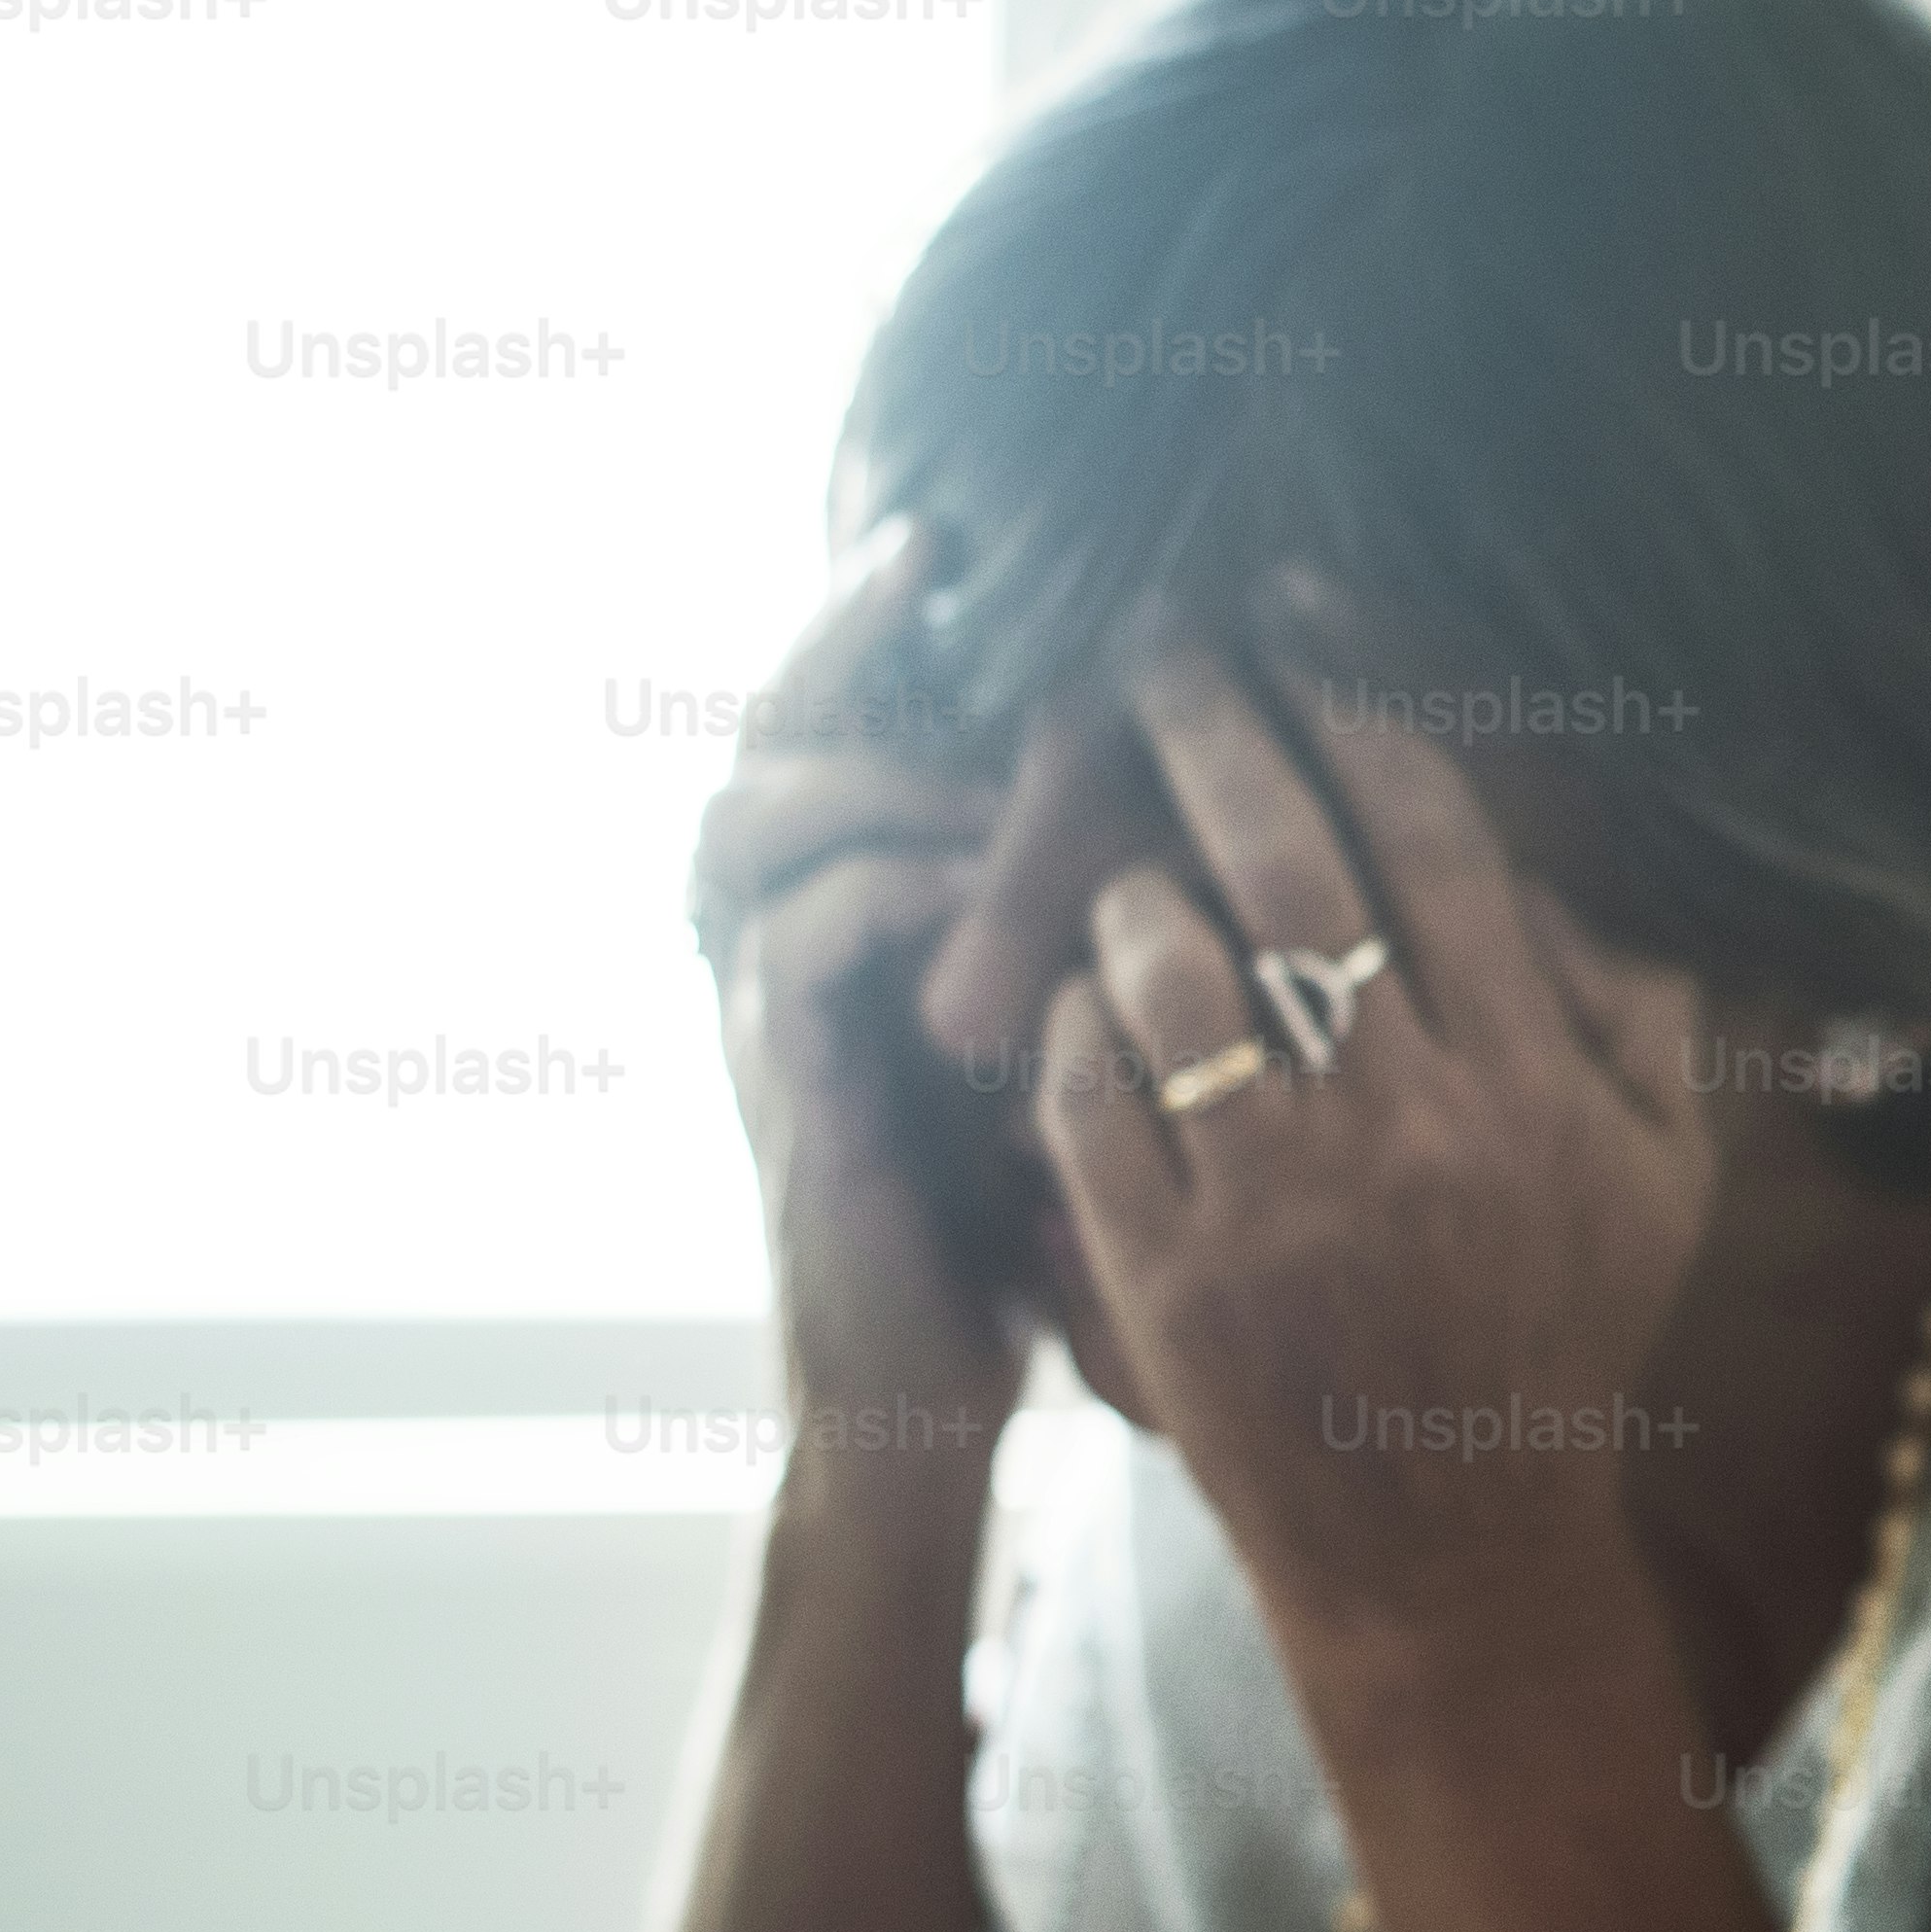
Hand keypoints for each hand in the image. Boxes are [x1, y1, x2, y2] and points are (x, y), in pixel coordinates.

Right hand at [693, 516, 1023, 1449]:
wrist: (930, 1400)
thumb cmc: (1014, 1217)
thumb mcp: (1052, 1030)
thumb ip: (1069, 918)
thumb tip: (1180, 789)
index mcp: (833, 919)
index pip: (817, 723)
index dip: (860, 623)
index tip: (940, 531)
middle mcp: (774, 949)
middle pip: (755, 736)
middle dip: (837, 642)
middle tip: (926, 565)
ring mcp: (768, 1016)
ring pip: (750, 817)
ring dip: (881, 766)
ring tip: (990, 750)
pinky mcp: (789, 1093)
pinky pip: (798, 941)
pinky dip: (888, 885)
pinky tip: (976, 876)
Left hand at [1025, 613, 1725, 1664]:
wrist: (1448, 1554)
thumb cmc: (1555, 1345)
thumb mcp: (1661, 1186)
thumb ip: (1646, 1022)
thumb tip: (1594, 871)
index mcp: (1533, 1088)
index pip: (1439, 846)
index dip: (1363, 712)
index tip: (1305, 628)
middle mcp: (1410, 1129)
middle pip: (1293, 870)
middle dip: (1215, 729)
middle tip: (1158, 649)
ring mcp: (1277, 1202)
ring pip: (1171, 968)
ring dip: (1129, 883)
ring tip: (1119, 856)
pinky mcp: (1167, 1271)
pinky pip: (1087, 1092)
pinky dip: (1069, 1023)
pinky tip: (1078, 999)